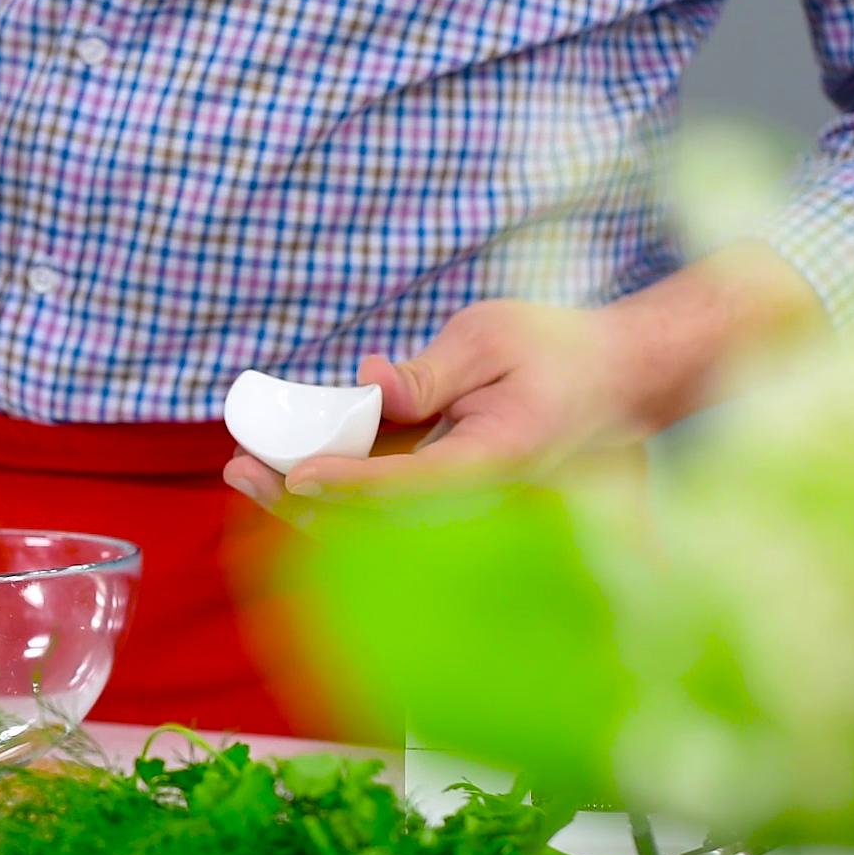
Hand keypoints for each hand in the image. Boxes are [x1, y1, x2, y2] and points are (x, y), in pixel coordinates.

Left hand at [224, 300, 646, 513]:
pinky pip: (378, 497)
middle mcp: (472, 494)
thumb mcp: (491, 337)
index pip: (409, 483)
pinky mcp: (442, 485)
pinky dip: (326, 481)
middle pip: (375, 517)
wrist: (614, 380)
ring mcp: (456, 496)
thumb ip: (429, 371)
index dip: (349, 483)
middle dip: (301, 499)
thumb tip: (369, 384)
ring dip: (302, 496)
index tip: (297, 475)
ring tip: (240, 466)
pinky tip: (278, 456)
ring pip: (369, 516)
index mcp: (492, 460)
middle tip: (239, 468)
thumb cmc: (557, 349)